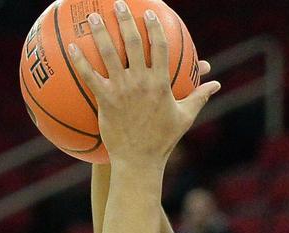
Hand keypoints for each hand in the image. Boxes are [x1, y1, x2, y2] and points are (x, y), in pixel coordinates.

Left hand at [68, 1, 220, 165]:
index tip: (149, 14)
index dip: (154, 28)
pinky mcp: (105, 100)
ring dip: (100, 32)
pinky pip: (90, 76)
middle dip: (125, 20)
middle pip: (133, 43)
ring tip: (92, 16)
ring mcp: (122, 90)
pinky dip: (80, 60)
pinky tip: (71, 47)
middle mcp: (141, 82)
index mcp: (161, 84)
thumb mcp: (185, 117)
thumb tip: (216, 85)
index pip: (160, 48)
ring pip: (110, 54)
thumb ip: (199, 97)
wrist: (140, 160)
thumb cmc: (164, 140)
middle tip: (119, 4)